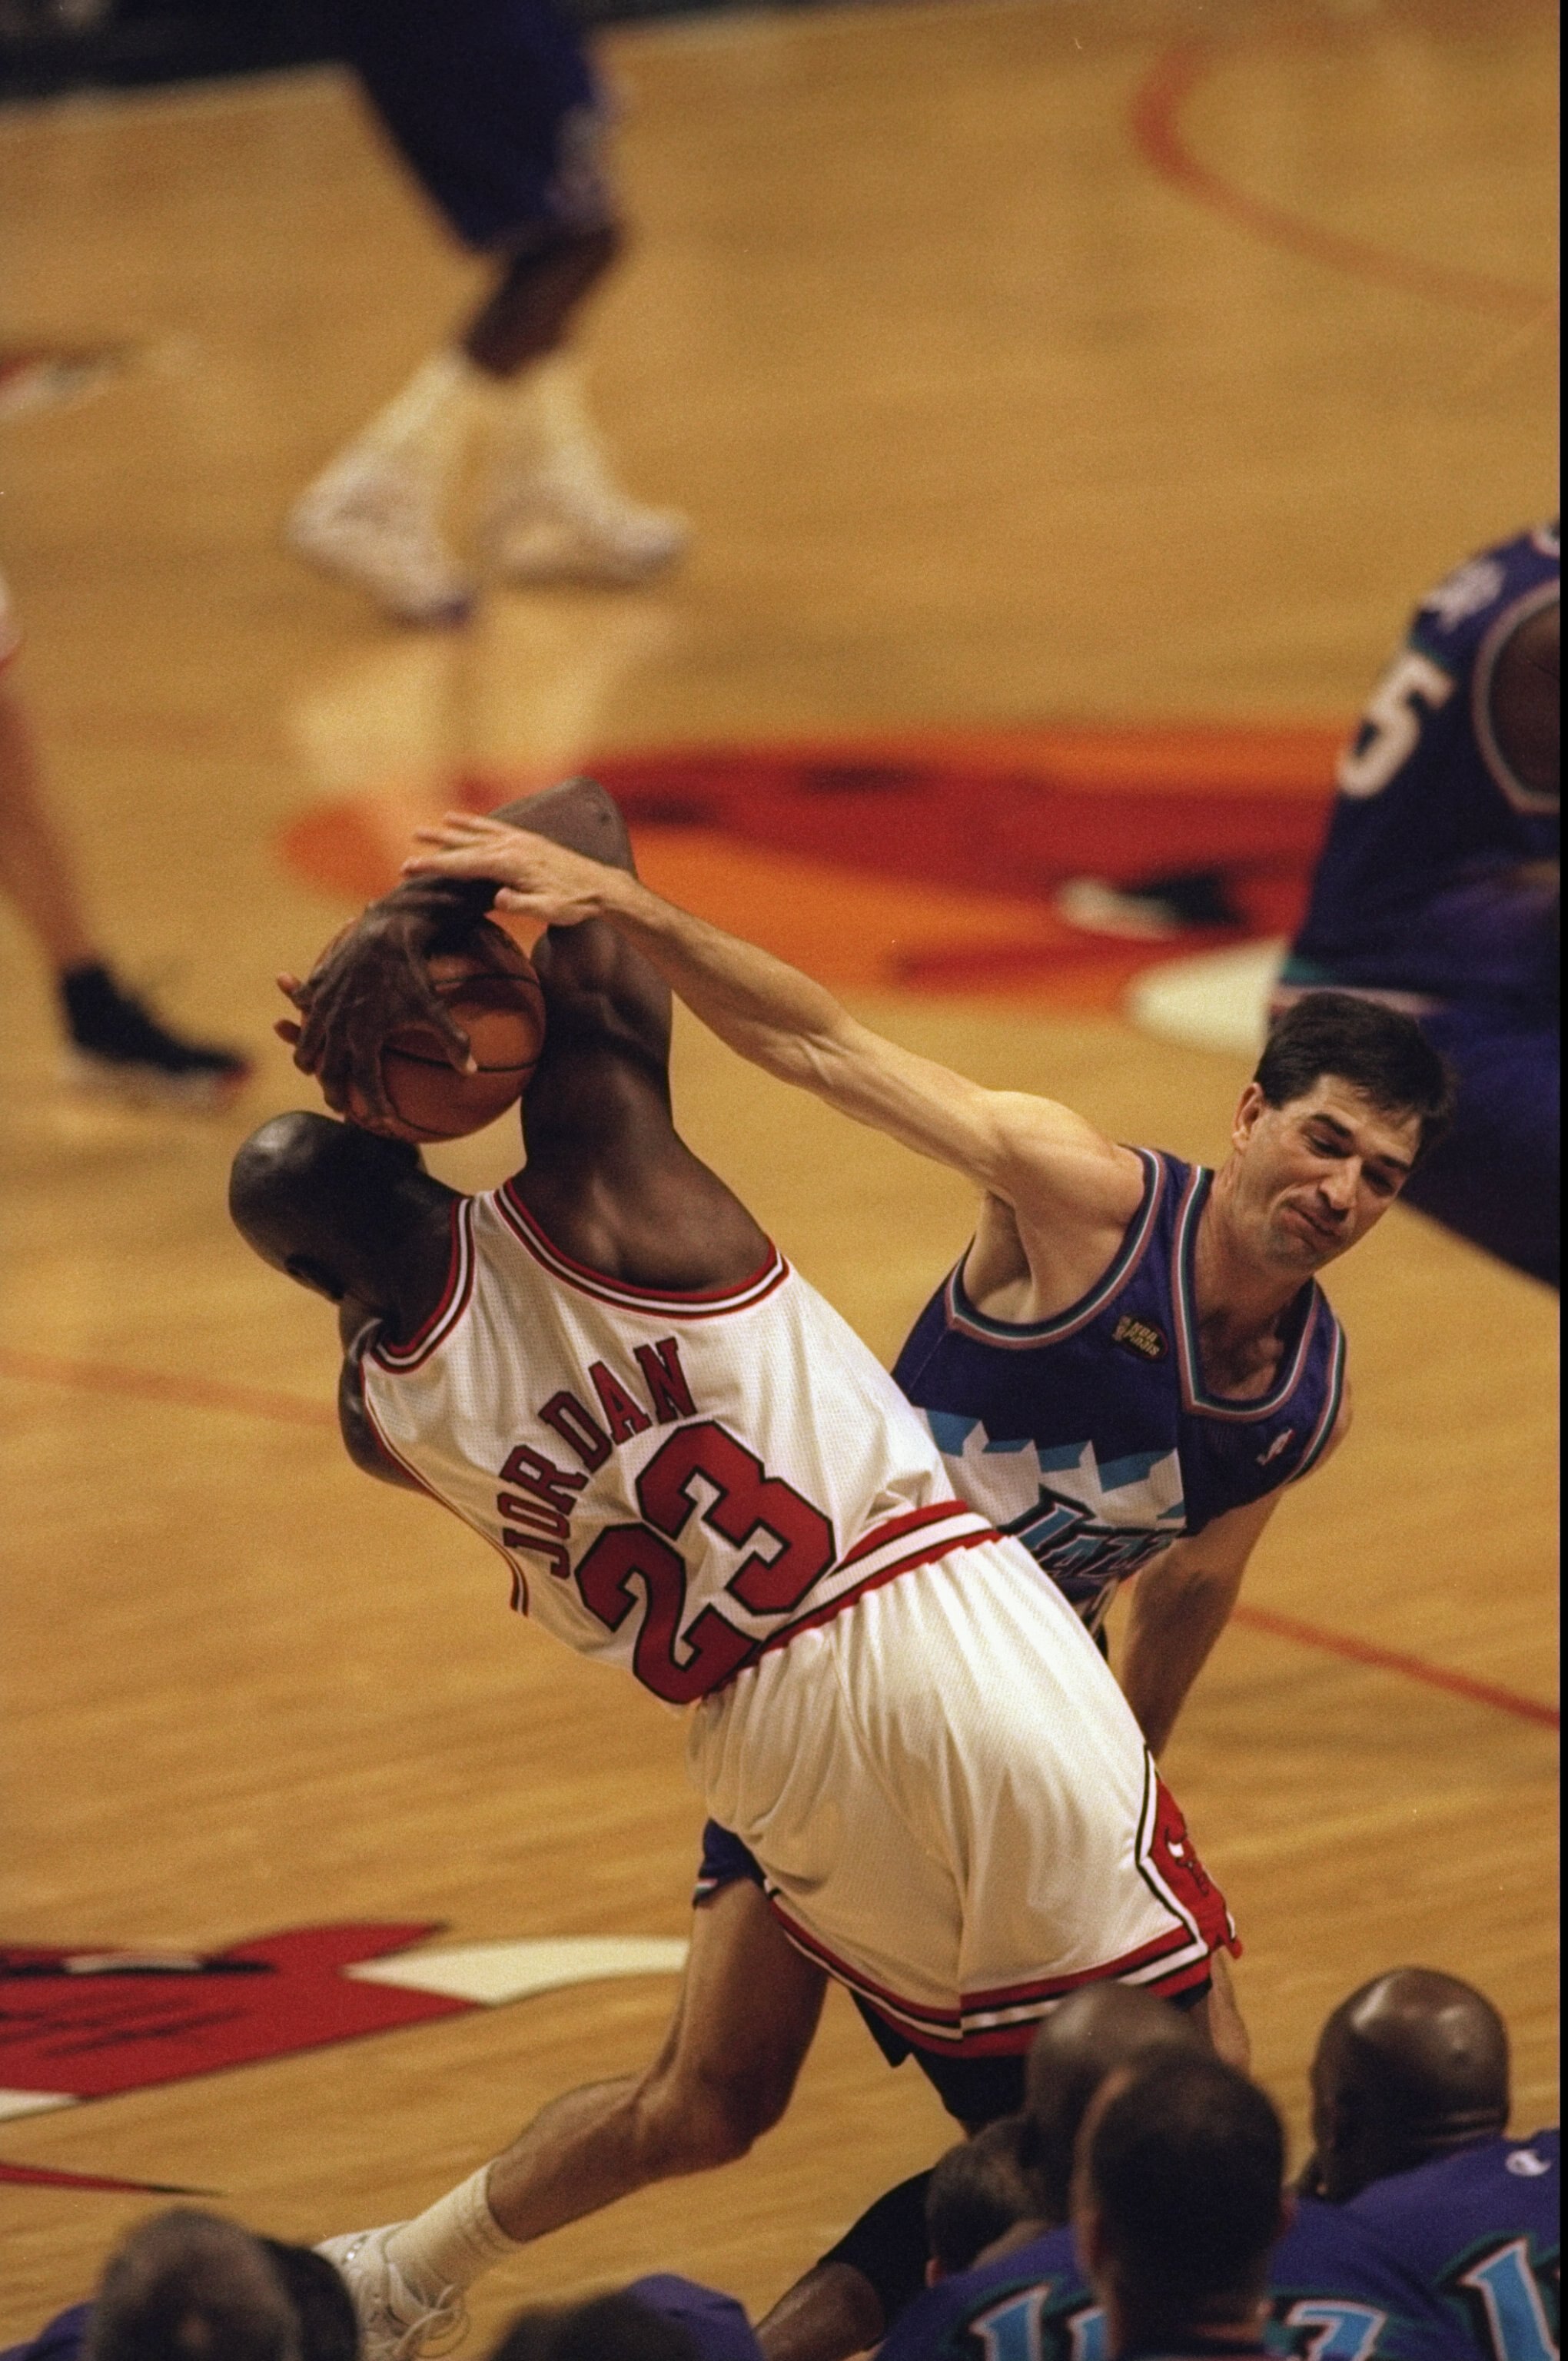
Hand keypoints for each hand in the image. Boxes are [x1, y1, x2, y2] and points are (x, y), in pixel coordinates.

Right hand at [277, 894, 477, 1124]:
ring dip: (308, 1059)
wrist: (387, 928)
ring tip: (313, 1069)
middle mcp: (337, 1026)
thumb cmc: (414, 970)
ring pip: (307, 1043)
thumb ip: (453, 1041)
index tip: (383, 1121)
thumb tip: (471, 1070)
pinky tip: (310, 1019)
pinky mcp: (319, 985)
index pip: (364, 1083)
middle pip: (327, 1071)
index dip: (373, 1105)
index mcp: (363, 1038)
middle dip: (333, 1092)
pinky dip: (302, 1015)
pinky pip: (305, 1005)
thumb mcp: (434, 1008)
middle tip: (341, 1107)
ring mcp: (323, 1005)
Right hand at [404, 813, 616, 927]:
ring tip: (421, 830)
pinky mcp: (525, 839)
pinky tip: (456, 819)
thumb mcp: (549, 911)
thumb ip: (522, 905)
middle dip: (433, 852)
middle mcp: (511, 846)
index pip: (464, 864)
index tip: (408, 868)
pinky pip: (491, 827)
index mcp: (511, 864)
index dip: (435, 866)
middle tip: (405, 857)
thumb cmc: (574, 903)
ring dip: (447, 832)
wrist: (600, 887)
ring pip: (474, 833)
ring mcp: (518, 840)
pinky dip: (471, 822)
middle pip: (464, 847)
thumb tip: (497, 898)